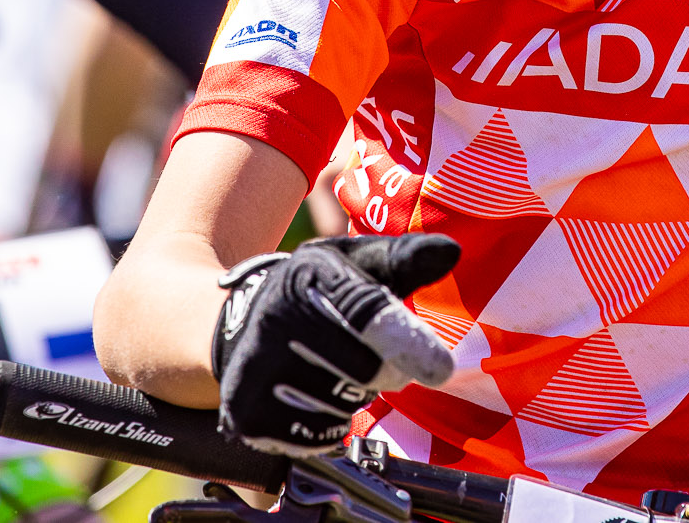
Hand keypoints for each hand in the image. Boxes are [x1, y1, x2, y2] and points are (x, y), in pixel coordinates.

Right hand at [214, 235, 460, 454]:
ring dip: (352, 397)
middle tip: (365, 353)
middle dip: (383, 370)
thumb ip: (404, 258)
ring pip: (341, 407)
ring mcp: (256, 368)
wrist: (238, 326)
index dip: (403, 339)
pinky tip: (308, 395)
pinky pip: (317, 436)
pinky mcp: (246, 413)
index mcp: (308, 273)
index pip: (362, 308)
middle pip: (363, 371)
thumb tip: (449, 252)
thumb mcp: (354, 264)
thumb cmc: (315, 293)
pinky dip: (328, 424)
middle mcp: (275, 318)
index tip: (440, 370)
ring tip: (327, 369)